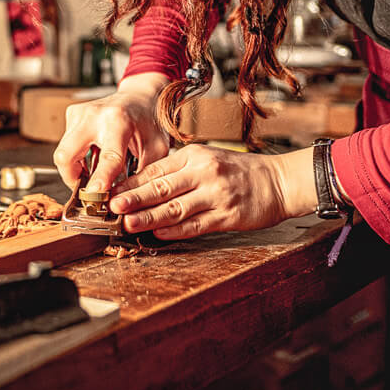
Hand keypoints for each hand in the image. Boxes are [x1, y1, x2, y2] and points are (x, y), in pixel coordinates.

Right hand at [53, 71, 171, 192]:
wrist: (140, 96)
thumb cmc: (149, 123)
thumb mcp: (156, 150)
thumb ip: (142, 175)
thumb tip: (126, 203)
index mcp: (119, 121)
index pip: (108, 156)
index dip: (100, 179)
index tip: (94, 197)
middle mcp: (94, 114)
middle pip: (66, 155)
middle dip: (72, 179)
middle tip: (88, 192)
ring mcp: (79, 112)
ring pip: (63, 153)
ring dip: (75, 170)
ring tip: (94, 175)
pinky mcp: (72, 114)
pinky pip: (66, 145)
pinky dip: (76, 158)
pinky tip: (93, 158)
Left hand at [108, 145, 315, 239]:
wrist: (278, 181)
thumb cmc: (239, 171)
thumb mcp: (208, 159)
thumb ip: (179, 171)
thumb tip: (144, 185)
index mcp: (194, 156)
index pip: (156, 169)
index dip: (131, 182)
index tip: (111, 191)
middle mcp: (203, 172)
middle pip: (161, 187)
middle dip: (134, 197)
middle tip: (113, 206)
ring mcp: (215, 195)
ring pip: (175, 208)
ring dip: (149, 217)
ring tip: (129, 223)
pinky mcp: (226, 216)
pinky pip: (195, 225)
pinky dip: (174, 230)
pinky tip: (158, 234)